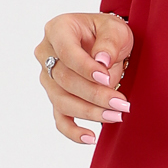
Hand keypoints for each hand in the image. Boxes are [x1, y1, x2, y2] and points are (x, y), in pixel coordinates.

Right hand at [36, 13, 132, 144]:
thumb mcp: (115, 29)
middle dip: (94, 94)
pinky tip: (91, 138)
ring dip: (90, 112)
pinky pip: (60, 119)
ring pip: (62, 101)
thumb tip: (101, 61)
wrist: (106, 44)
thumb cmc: (107, 32)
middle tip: (121, 103)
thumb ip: (109, 43)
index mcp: (57, 30)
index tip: (106, 78)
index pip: (66, 52)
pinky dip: (73, 131)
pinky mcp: (56, 97)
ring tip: (116, 116)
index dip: (85, 68)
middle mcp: (46, 53)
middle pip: (64, 80)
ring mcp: (48, 78)